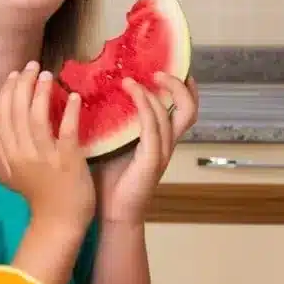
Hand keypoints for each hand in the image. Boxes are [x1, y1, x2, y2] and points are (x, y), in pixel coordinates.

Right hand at [0, 62, 97, 230]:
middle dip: (23, 84)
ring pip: (36, 118)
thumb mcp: (16, 170)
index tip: (15, 74)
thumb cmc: (42, 194)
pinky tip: (73, 96)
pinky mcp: (67, 162)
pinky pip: (66, 131)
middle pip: (16, 111)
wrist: (60, 222)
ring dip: (41, 92)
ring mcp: (45, 158)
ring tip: (48, 75)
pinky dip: (69, 111)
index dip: (7, 91)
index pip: (1, 115)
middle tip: (33, 65)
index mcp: (10, 153)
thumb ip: (8, 146)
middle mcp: (23, 153)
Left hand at [95, 71, 199, 223]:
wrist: (110, 214)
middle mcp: (166, 145)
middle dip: (178, 86)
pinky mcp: (152, 159)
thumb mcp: (111, 145)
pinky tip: (129, 91)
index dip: (185, 89)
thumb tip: (95, 96)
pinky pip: (152, 125)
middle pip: (189, 110)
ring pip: (169, 114)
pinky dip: (143, 104)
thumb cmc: (108, 181)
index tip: (173, 69)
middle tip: (157, 71)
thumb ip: (112, 124)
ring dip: (153, 92)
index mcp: (160, 141)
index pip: (184, 111)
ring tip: (131, 79)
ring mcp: (161, 152)